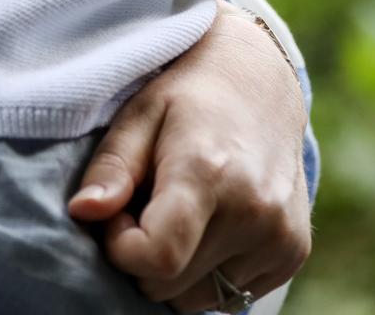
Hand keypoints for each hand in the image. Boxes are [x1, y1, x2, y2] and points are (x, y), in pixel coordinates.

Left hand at [68, 3, 311, 310]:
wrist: (261, 81)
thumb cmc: (188, 95)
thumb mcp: (139, 114)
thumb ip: (111, 167)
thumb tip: (81, 212)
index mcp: (210, 174)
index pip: (159, 259)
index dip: (120, 248)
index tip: (115, 215)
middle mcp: (255, 213)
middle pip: (171, 286)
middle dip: (143, 257)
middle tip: (143, 205)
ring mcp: (280, 239)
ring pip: (197, 299)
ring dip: (174, 269)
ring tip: (175, 213)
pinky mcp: (292, 254)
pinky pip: (230, 296)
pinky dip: (206, 272)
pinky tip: (207, 224)